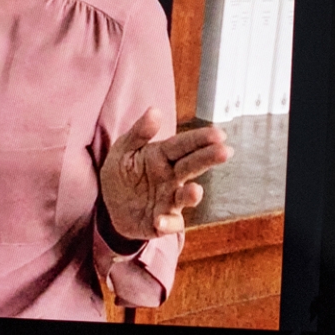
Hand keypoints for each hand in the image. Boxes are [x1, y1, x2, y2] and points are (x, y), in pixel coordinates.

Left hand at [98, 108, 231, 240]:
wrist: (109, 204)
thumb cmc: (122, 172)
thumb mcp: (123, 149)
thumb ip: (139, 132)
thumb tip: (155, 111)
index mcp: (163, 156)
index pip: (183, 145)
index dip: (201, 139)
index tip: (219, 134)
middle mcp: (171, 178)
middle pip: (191, 167)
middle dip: (208, 159)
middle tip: (225, 151)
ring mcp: (169, 200)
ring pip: (185, 197)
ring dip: (191, 195)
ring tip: (195, 191)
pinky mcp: (162, 222)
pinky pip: (169, 224)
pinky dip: (168, 223)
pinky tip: (160, 221)